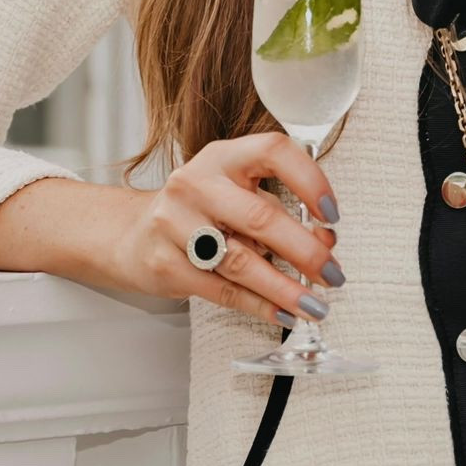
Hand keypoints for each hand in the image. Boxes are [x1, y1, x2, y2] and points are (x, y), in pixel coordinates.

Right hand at [110, 132, 341, 327]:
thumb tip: (325, 242)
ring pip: (241, 261)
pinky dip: (258, 305)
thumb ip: (279, 211)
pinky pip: (221, 290)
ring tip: (313, 306)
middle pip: (260, 217)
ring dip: (285, 288)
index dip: (310, 180)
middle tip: (333, 275)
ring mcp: (174, 223)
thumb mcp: (238, 196)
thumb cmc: (200, 211)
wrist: (133, 234)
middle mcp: (196, 183)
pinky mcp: (165, 263)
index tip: (331, 214)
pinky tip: (281, 313)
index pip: (273, 152)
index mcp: (223, 157)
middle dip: (305, 252)